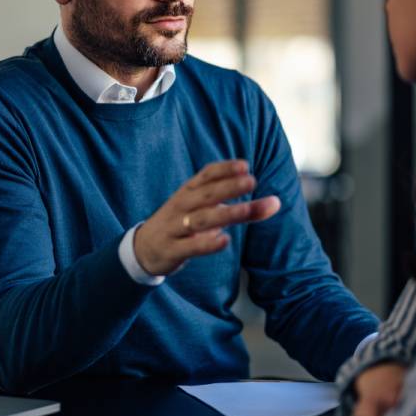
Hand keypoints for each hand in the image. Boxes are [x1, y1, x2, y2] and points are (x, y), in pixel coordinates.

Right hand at [133, 160, 280, 275]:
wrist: (142, 249)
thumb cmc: (181, 224)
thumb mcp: (204, 210)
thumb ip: (236, 205)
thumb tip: (273, 199)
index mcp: (188, 192)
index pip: (205, 175)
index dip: (224, 169)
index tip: (245, 165)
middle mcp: (181, 206)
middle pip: (206, 194)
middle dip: (228, 187)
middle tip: (251, 180)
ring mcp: (175, 228)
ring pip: (201, 219)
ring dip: (225, 213)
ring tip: (246, 210)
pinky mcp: (172, 250)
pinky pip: (191, 247)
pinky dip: (207, 244)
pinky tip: (225, 240)